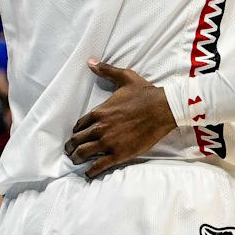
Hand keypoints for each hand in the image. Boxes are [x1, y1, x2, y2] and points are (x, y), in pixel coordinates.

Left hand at [63, 60, 174, 177]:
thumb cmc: (145, 93)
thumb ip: (107, 70)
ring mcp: (108, 142)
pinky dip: (90, 171)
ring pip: (83, 153)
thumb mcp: (125, 78)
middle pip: (77, 140)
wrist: (164, 108)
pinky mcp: (119, 154)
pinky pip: (98, 166)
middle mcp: (100, 128)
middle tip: (71, 150)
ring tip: (76, 160)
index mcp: (100, 112)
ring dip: (77, 158)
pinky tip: (88, 173)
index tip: (77, 135)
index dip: (77, 131)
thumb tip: (90, 61)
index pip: (79, 125)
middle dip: (72, 146)